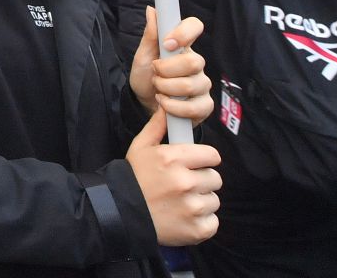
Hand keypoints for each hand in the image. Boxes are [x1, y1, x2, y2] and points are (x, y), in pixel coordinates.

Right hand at [126, 107, 220, 246]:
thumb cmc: (133, 178)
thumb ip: (157, 126)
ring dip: (202, 201)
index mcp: (173, 159)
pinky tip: (185, 217)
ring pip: (214, 200)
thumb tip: (168, 107)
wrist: (121, 213)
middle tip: (184, 185)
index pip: (212, 155)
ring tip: (182, 202)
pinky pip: (213, 221)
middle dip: (202, 180)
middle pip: (215, 178)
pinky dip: (202, 222)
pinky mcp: (197, 229)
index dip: (204, 159)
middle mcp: (185, 182)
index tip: (196, 164)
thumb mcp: (140, 147)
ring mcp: (192, 207)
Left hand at [129, 7, 213, 124]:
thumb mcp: (142, 56)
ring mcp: (202, 84)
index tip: (167, 44)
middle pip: (195, 61)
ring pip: (193, 85)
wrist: (144, 104)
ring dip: (167, 89)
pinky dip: (175, 107)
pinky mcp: (204, 105)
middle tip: (155, 73)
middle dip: (167, 70)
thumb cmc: (146, 76)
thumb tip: (151, 9)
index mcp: (182, 46)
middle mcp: (196, 62)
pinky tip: (165, 104)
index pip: (195, 26)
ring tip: (158, 89)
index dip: (184, 32)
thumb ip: (150, 35)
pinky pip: (197, 107)